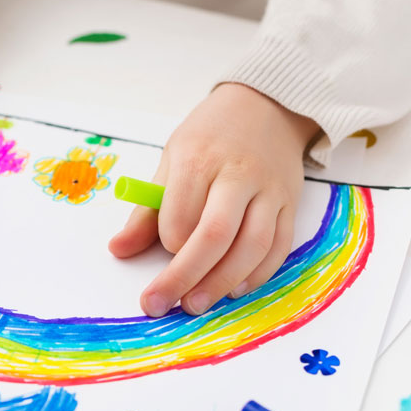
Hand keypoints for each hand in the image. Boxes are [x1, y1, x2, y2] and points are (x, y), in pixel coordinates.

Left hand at [109, 83, 319, 316]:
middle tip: (165, 305)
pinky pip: (279, 246)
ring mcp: (270, 191)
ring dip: (223, 282)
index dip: (169, 241)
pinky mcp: (292, 203)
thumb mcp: (171, 160)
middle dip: (186, 277)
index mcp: (199, 160)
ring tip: (197, 303)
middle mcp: (238, 175)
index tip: (163, 250)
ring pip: (253, 245)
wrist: (268, 105)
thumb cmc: (210, 137)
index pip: (180, 214)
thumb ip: (146, 210)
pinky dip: (258, 274)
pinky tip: (236, 289)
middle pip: (215, 235)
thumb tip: (118, 249)